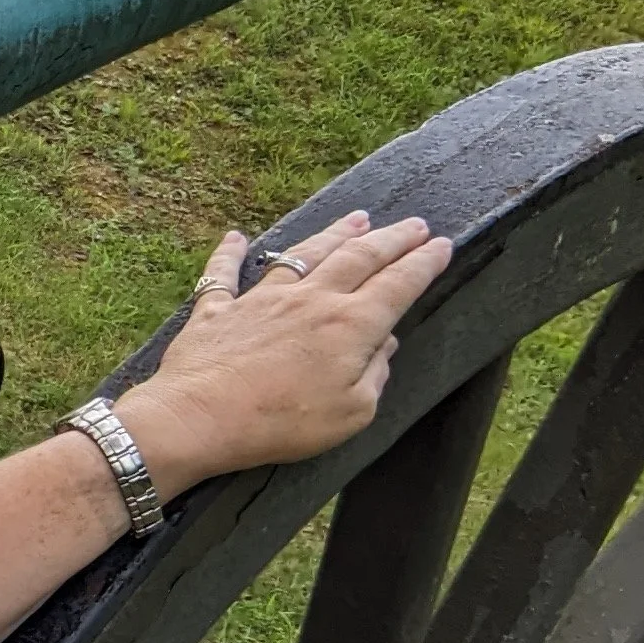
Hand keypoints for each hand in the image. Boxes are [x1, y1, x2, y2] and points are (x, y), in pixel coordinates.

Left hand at [118, 210, 452, 499]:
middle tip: (415, 224)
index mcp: (350, 326)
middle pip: (359, 257)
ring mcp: (261, 300)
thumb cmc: (282, 423)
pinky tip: (235, 237)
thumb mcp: (352, 413)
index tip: (442, 245)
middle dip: (392, 238)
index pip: (398, 285)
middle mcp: (310, 300)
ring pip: (304, 254)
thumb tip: (386, 344)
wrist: (201, 417)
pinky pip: (223, 274)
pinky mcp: (217, 310)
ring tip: (358, 218)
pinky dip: (230, 253)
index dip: (424, 263)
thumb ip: (375, 374)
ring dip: (334, 233)